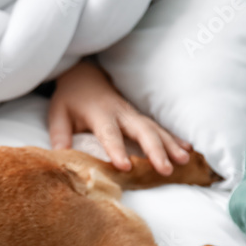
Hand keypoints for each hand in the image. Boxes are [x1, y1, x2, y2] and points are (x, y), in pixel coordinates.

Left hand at [48, 59, 190, 174]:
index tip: (125, 167)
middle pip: (141, 130)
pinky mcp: (140, 117)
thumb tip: (60, 157)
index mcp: (99, 113)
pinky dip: (174, 138)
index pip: (109, 133)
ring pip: (155, 129)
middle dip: (155, 150)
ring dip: (170, 145)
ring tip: (184, 161)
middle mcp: (120, 113)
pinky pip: (159, 127)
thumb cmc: (70, 99)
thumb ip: (60, 135)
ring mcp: (133, 114)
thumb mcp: (58, 114)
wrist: (84, 77)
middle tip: (166, 169)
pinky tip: (187, 150)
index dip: (116, 150)